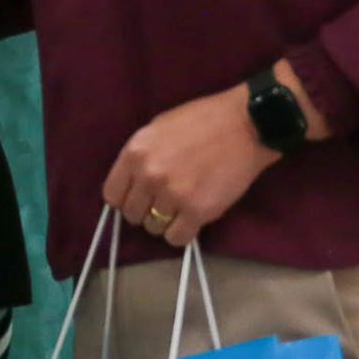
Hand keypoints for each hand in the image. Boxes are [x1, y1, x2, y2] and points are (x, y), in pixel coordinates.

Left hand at [103, 85, 280, 249]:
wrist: (245, 125)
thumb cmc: (201, 121)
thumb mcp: (157, 129)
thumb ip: (142, 156)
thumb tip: (132, 183)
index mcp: (134, 152)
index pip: (112, 195)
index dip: (125, 199)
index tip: (138, 198)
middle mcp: (148, 175)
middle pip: (132, 214)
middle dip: (145, 211)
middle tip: (164, 203)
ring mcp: (172, 195)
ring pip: (154, 228)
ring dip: (165, 222)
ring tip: (181, 208)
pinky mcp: (198, 211)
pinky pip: (177, 238)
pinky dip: (183, 233)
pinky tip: (192, 220)